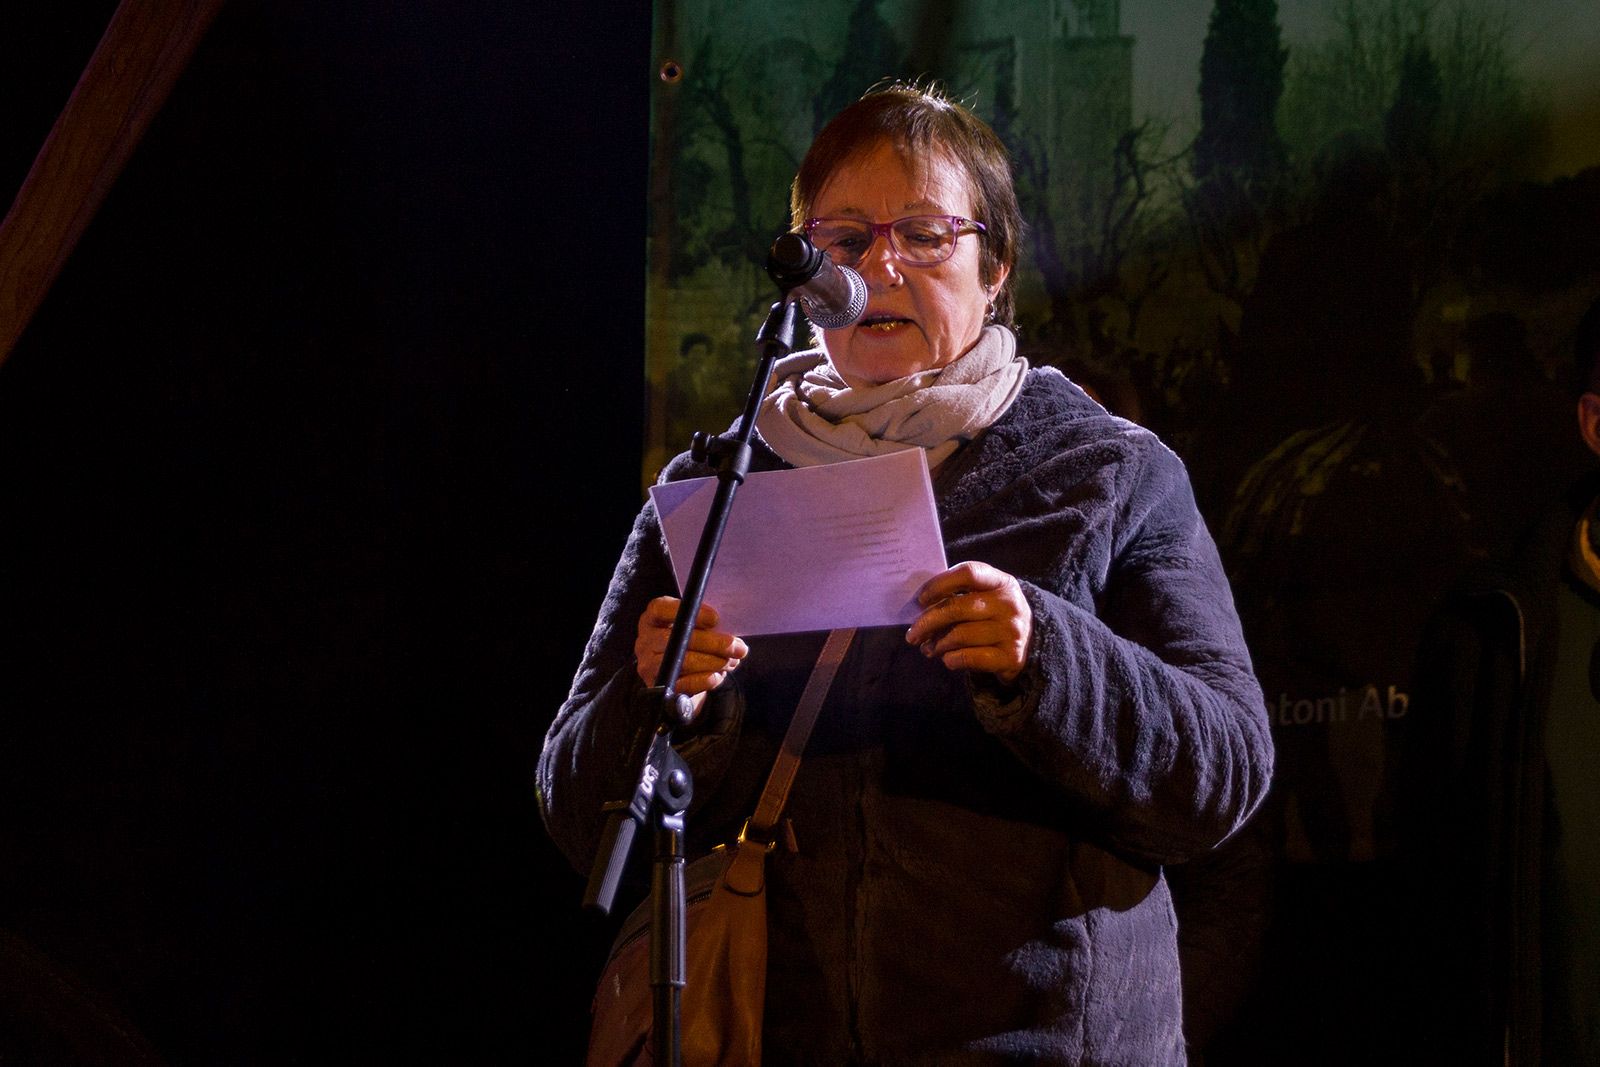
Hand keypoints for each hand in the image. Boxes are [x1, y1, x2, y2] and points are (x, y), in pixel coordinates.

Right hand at [634, 597, 748, 716]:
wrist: (678, 671)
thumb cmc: (690, 639)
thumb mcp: (694, 626)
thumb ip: (707, 625)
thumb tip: (731, 638)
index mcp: (653, 617)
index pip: (661, 609)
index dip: (690, 613)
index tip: (716, 619)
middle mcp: (645, 639)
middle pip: (675, 638)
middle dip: (711, 643)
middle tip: (736, 647)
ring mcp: (648, 664)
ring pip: (681, 661)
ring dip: (712, 662)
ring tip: (732, 661)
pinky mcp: (657, 685)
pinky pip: (682, 683)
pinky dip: (703, 680)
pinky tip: (717, 676)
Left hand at [905, 561, 1032, 684]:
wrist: (1033, 644)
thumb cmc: (995, 616)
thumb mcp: (986, 598)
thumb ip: (959, 596)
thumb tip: (920, 610)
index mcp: (1002, 582)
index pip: (968, 573)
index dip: (940, 583)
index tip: (921, 599)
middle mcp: (1009, 604)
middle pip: (958, 607)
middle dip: (928, 622)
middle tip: (912, 634)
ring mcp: (1012, 631)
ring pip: (961, 635)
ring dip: (938, 644)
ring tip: (928, 648)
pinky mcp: (1011, 657)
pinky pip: (970, 658)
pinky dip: (952, 659)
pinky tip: (947, 659)